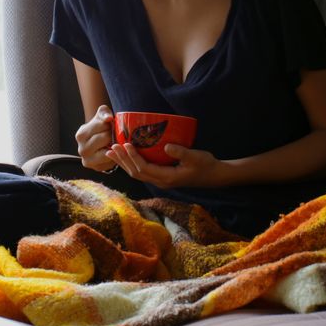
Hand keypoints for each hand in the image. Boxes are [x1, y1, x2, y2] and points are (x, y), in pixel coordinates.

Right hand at [75, 105, 116, 171]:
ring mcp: (88, 161)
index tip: (109, 125)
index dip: (109, 124)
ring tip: (113, 142)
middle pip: (105, 138)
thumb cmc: (100, 127)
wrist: (98, 142)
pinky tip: (113, 151)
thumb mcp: (101, 116)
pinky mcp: (97, 168)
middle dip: (112, 134)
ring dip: (114, 145)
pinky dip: (115, 156)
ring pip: (109, 151)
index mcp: (81, 135)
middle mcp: (81, 149)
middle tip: (112, 134)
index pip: (102, 125)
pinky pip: (111, 161)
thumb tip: (108, 118)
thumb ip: (104, 113)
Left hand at [104, 143, 226, 188]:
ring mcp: (161, 180)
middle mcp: (160, 181)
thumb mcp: (195, 157)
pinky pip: (142, 172)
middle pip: (136, 173)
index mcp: (167, 178)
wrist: (214, 176)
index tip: (125, 144)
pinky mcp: (162, 177)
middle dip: (123, 160)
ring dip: (124, 163)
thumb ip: (181, 152)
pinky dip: (132, 164)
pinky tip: (127, 157)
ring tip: (113, 153)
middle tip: (111, 148)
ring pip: (137, 174)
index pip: (144, 168)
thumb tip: (166, 145)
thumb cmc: (206, 165)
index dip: (133, 157)